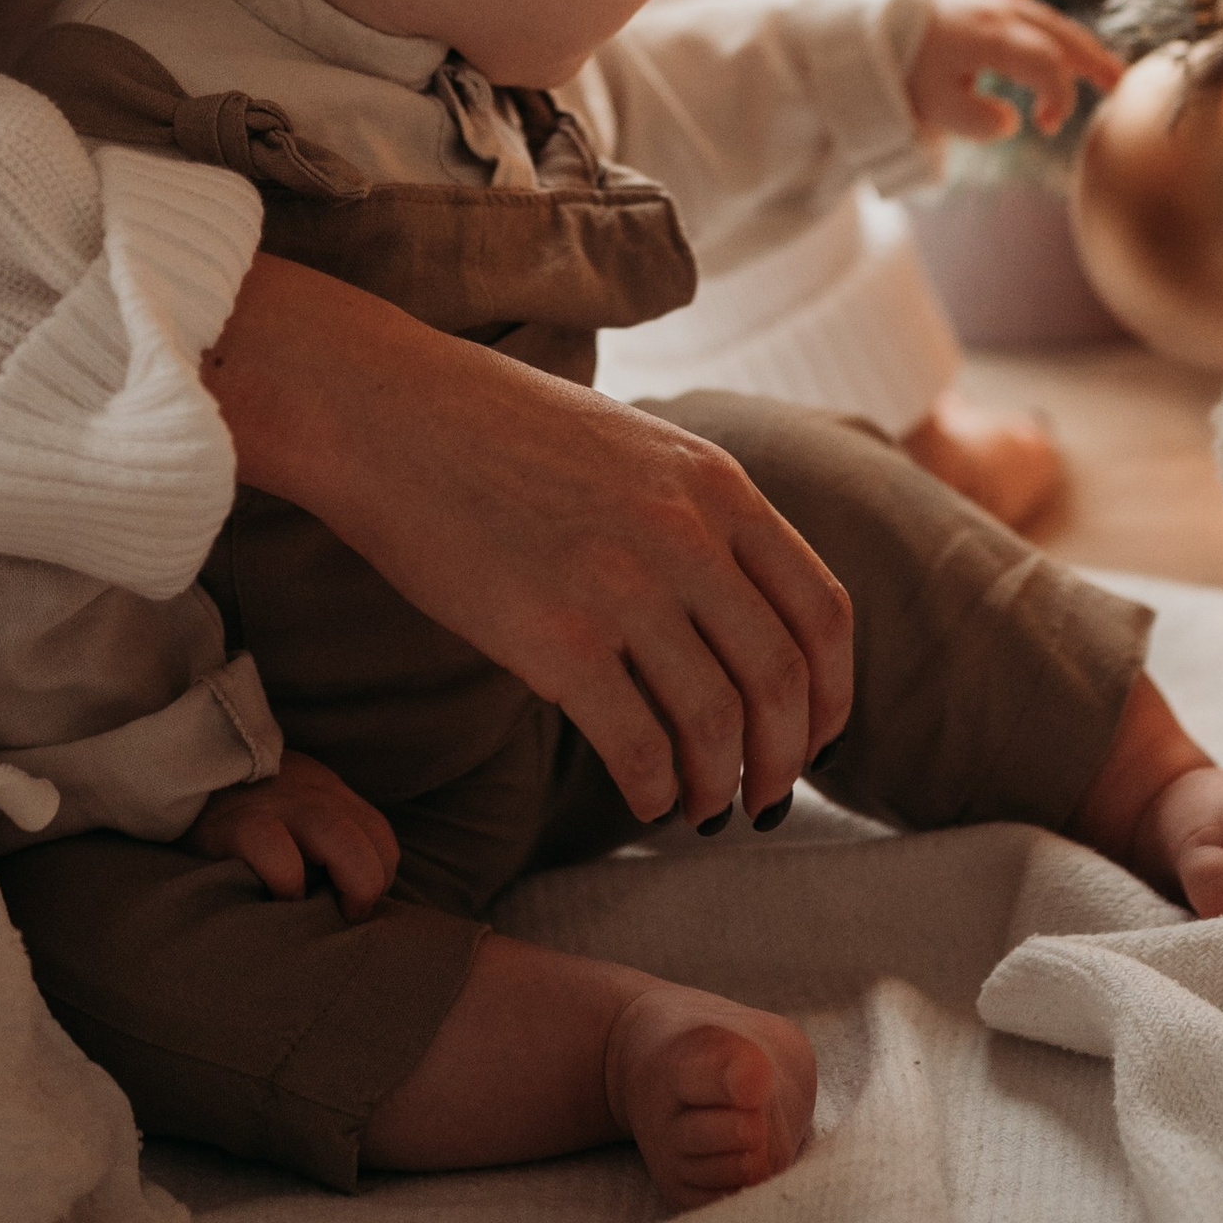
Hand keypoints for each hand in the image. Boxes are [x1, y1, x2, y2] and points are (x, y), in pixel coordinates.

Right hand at [184, 751, 399, 917]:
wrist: (174, 771)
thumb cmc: (234, 810)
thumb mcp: (287, 810)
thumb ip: (318, 836)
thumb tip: (342, 895)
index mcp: (328, 795)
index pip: (381, 838)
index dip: (375, 877)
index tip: (346, 904)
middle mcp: (314, 797)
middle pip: (376, 842)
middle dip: (369, 887)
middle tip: (340, 916)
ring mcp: (280, 807)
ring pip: (343, 842)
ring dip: (347, 887)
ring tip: (318, 915)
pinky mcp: (240, 825)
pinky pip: (280, 855)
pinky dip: (287, 885)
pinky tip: (274, 900)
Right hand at [207, 258, 853, 832]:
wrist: (388, 413)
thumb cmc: (499, 432)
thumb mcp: (635, 449)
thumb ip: (698, 517)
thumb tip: (742, 615)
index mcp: (717, 485)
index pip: (823, 612)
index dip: (834, 694)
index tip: (818, 739)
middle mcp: (686, 535)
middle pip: (783, 681)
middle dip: (785, 759)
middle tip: (764, 798)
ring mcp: (622, 587)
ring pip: (717, 724)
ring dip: (718, 787)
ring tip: (699, 809)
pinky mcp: (553, 639)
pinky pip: (637, 747)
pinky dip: (653, 792)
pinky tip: (642, 800)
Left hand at [905, 0, 1122, 137]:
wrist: (857, 44)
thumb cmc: (899, 77)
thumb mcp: (937, 111)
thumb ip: (981, 121)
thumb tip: (1013, 118)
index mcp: (990, 39)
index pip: (1047, 66)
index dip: (1060, 97)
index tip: (1047, 125)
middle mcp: (992, 3)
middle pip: (1055, 26)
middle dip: (1089, 58)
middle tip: (1118, 82)